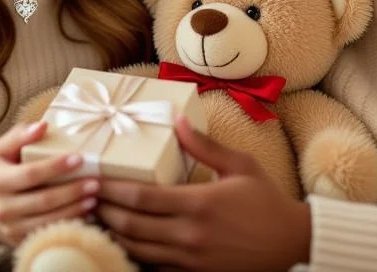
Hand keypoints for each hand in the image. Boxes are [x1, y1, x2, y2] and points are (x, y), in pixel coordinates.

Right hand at [0, 120, 99, 247]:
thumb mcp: (1, 149)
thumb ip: (20, 135)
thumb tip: (43, 125)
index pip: (31, 174)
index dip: (55, 167)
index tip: (80, 158)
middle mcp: (1, 208)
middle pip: (43, 200)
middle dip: (72, 191)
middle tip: (95, 182)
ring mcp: (10, 228)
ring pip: (48, 221)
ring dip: (74, 210)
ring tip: (94, 198)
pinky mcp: (19, 242)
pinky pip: (47, 234)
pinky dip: (68, 224)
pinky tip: (85, 215)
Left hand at [97, 116, 311, 270]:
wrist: (293, 244)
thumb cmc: (267, 201)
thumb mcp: (240, 166)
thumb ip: (204, 145)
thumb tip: (176, 120)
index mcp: (199, 204)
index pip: (142, 198)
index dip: (112, 190)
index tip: (93, 179)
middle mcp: (190, 235)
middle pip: (132, 226)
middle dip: (104, 212)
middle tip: (84, 198)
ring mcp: (191, 260)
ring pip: (139, 250)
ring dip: (113, 235)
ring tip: (96, 219)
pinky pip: (156, 269)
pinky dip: (135, 256)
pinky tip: (123, 243)